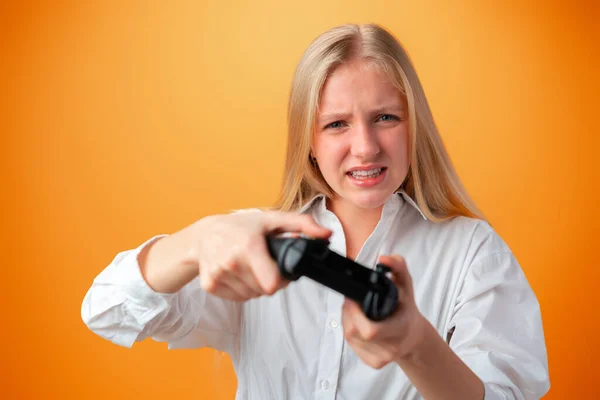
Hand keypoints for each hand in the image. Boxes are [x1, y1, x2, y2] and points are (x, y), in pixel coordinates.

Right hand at [186, 210, 331, 300]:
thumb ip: (302, 225)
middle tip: (263, 264)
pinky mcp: (210, 285)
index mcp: (249, 247)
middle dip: (269, 280)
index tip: (279, 267)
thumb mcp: (272, 219)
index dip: (281, 279)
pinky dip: (242, 289)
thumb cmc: (241, 227)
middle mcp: (232, 262)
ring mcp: (219, 275)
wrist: (203, 235)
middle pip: (264, 291)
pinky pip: (238, 298)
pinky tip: (239, 273)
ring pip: (251, 295)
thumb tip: (327, 235)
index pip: (273, 284)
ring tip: (250, 267)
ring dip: (256, 286)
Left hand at [341, 255, 425, 368]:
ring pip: (350, 338)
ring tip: (355, 310)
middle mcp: (391, 347)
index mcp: (400, 329)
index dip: (355, 314)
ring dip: (347, 321)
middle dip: (348, 314)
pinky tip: (357, 323)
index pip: (370, 330)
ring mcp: (381, 358)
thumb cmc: (406, 308)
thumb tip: (384, 258)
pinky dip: (350, 331)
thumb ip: (397, 267)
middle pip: (354, 333)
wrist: (412, 335)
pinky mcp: (372, 363)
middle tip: (351, 301)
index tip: (353, 299)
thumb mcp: (406, 284)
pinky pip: (351, 346)